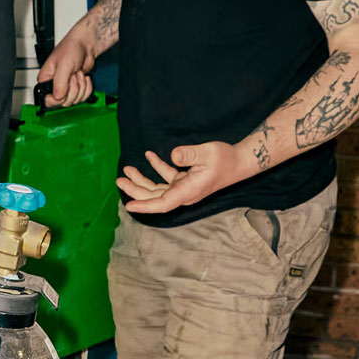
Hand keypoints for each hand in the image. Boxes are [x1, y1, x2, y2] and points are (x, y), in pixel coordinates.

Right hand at [36, 33, 94, 106]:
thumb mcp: (64, 66)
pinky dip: (87, 87)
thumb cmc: (72, 48)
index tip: (65, 90)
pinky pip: (83, 96)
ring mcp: (67, 87)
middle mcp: (55, 85)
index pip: (48, 100)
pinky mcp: (77, 87)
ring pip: (75, 100)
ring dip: (81, 86)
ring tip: (78, 73)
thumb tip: (58, 97)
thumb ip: (59, 84)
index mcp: (46, 80)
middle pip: (64, 102)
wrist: (86, 45)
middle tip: (73, 75)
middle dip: (73, 89)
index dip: (58, 98)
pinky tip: (84, 77)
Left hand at [117, 142, 242, 214]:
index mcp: (188, 190)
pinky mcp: (185, 180)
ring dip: (142, 180)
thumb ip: (189, 154)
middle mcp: (184, 192)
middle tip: (119, 180)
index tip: (128, 206)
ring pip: (157, 189)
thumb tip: (173, 155)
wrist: (240, 162)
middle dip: (135, 190)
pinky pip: (166, 178)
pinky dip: (156, 168)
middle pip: (154, 197)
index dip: (145, 206)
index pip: (162, 203)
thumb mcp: (208, 152)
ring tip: (127, 170)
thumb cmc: (225, 159)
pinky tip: (148, 156)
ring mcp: (184, 187)